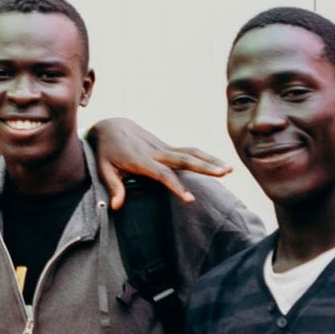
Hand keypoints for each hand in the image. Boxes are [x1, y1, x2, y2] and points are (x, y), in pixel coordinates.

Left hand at [87, 119, 230, 208]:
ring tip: (230, 169)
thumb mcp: (104, 170)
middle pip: (184, 159)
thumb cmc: (106, 152)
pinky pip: (188, 151)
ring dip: (210, 160)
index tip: (189, 199)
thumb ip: (113, 187)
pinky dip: (204, 157)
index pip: (162, 174)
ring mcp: (162, 147)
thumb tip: (116, 207)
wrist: (111, 126)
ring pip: (190, 152)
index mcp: (140, 160)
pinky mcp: (166, 146)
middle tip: (224, 173)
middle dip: (205, 167)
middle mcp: (155, 152)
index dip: (176, 186)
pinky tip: (218, 165)